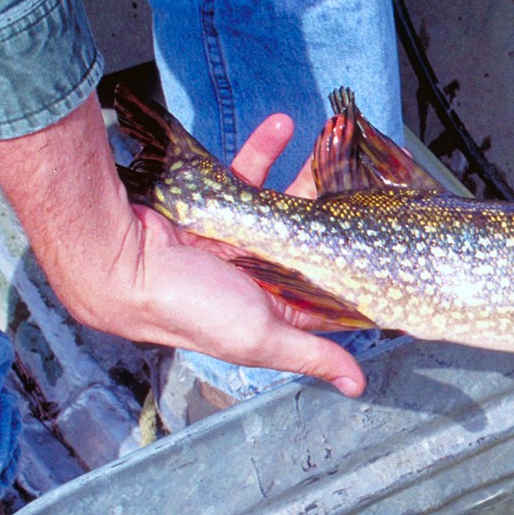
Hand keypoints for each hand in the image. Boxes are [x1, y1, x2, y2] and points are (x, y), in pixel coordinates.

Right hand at [0, 95, 365, 395]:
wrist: (121, 260)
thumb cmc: (190, 310)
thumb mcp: (260, 339)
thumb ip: (311, 356)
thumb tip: (358, 388)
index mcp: (274, 308)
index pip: (328, 294)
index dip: (358, 272)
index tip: (392, 244)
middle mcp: (260, 272)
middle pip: (313, 241)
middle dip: (339, 212)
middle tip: (371, 181)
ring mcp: (241, 235)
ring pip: (286, 203)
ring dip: (308, 173)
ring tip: (335, 142)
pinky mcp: (219, 203)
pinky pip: (247, 172)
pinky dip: (263, 148)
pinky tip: (281, 125)